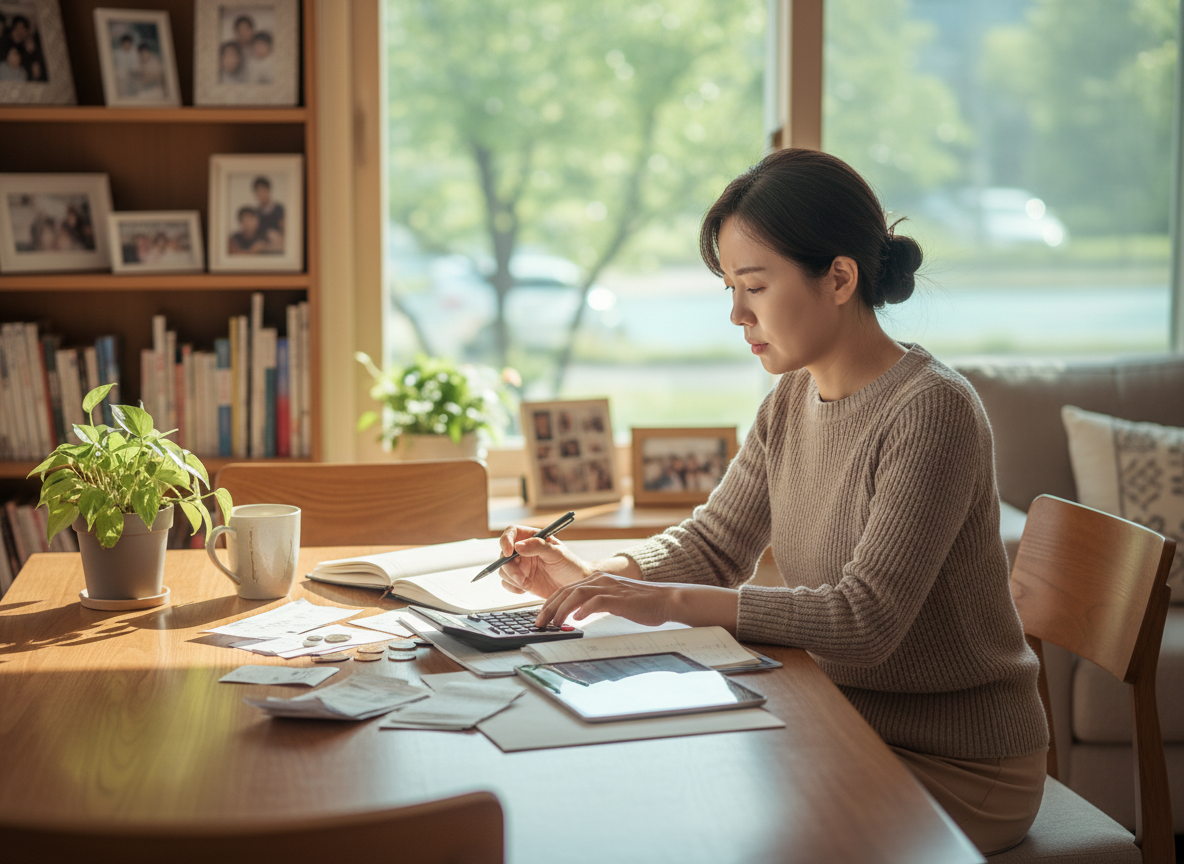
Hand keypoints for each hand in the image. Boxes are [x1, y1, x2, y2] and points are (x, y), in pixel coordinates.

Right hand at [498, 524, 589, 598]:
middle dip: (510, 568)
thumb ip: (538, 547)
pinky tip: (526, 589)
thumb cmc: (569, 565)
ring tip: (528, 584)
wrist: (574, 585)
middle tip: (521, 579)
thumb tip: (518, 546)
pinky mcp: (520, 580)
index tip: (508, 552)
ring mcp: (521, 566)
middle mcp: (523, 550)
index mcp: (532, 538)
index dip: (506, 540)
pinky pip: (507, 583)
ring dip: (513, 579)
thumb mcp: (557, 553)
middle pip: (504, 554)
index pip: (512, 532)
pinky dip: (513, 587)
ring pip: (503, 570)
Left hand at [537, 575, 740, 631]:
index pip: (566, 589)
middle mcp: (600, 580)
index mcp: (597, 579)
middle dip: (549, 608)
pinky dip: (584, 610)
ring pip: (576, 595)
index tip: (540, 616)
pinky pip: (596, 601)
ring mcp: (609, 587)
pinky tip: (577, 619)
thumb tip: (576, 617)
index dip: (550, 603)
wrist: (666, 599)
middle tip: (539, 623)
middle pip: (566, 591)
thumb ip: (595, 604)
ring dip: (562, 610)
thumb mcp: (613, 601)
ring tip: (554, 624)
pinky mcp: (619, 598)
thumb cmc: (641, 603)